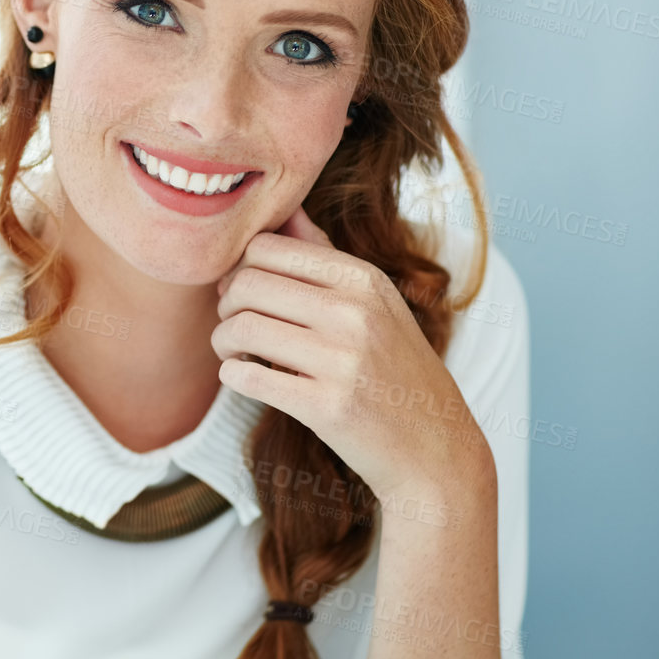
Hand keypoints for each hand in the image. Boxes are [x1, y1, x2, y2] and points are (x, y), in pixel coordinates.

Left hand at [210, 206, 490, 503]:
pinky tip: (243, 378)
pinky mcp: (327, 407)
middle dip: (225, 306)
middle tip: (233, 326)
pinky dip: (232, 376)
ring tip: (234, 353)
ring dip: (223, 342)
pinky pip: (248, 378)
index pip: (266, 248)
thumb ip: (324, 256)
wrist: (436, 449)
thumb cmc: (394, 369)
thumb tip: (286, 209)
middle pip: (247, 284)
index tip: (241, 294)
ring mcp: (343, 361)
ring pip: (241, 328)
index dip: (239, 269)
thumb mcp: (374, 303)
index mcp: (363, 279)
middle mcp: (355, 313)